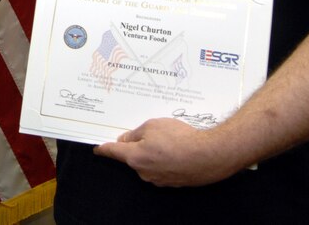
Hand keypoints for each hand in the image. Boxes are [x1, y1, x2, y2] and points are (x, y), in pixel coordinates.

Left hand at [94, 118, 240, 186]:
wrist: (210, 155)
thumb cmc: (180, 138)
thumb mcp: (153, 125)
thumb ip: (135, 133)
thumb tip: (126, 140)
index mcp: (135, 157)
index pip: (114, 152)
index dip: (104, 149)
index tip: (98, 149)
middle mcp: (144, 172)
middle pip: (133, 156)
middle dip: (138, 145)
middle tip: (152, 134)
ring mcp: (159, 180)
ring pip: (149, 162)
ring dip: (154, 152)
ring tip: (171, 140)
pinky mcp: (173, 182)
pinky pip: (163, 168)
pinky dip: (166, 159)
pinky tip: (179, 150)